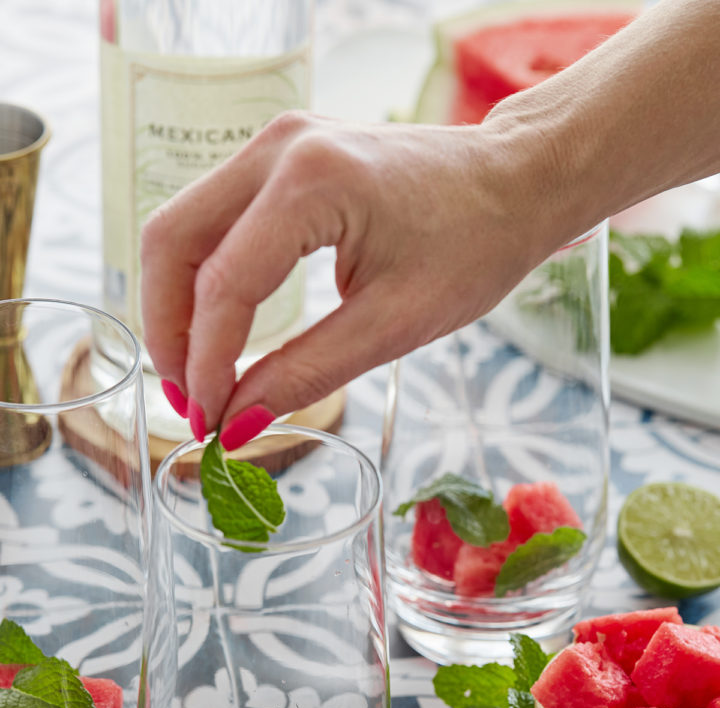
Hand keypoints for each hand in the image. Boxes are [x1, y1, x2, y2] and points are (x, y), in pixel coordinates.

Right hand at [140, 111, 549, 447]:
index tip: (210, 422)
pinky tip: (217, 332)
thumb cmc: (474, 246)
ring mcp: (273, 144)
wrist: (515, 183)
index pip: (225, 285)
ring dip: (177, 308)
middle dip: (169, 333)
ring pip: (181, 230)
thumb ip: (304, 373)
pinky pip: (212, 222)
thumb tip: (234, 423)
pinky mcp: (278, 158)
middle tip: (189, 403)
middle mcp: (277, 147)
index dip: (208, 364)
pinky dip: (202, 281)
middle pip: (171, 242)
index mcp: (312, 181)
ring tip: (199, 377)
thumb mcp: (393, 325)